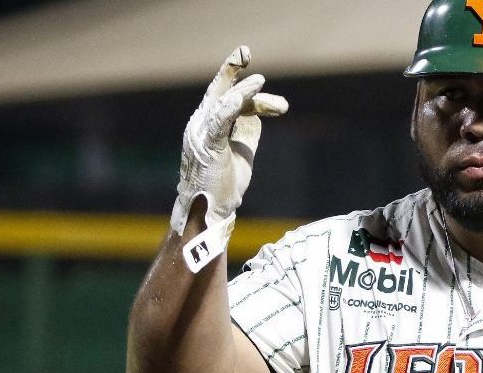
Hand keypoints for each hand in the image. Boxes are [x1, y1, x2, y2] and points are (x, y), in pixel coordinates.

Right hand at [171, 45, 287, 272]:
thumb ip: (247, 129)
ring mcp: (201, 133)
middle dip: (230, 68)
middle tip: (246, 50)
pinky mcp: (206, 144)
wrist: (212, 211)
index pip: (230, 100)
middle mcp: (201, 124)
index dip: (255, 98)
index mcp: (209, 125)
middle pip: (217, 90)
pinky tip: (251, 90)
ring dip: (242, 89)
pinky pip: (221, 118)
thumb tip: (260, 112)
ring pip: (222, 101)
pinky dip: (235, 101)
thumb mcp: (242, 150)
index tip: (281, 108)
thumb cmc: (224, 184)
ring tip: (260, 80)